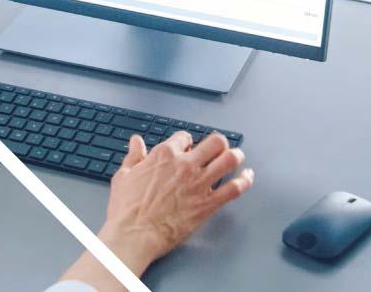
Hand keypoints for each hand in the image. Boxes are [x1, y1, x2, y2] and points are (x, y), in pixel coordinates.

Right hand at [61, 131, 252, 291]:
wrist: (134, 234)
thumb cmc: (127, 209)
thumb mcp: (123, 176)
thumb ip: (133, 156)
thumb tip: (136, 142)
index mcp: (164, 155)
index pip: (185, 137)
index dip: (188, 141)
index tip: (188, 148)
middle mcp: (185, 165)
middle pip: (215, 142)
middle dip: (219, 143)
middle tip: (219, 149)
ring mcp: (199, 183)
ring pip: (230, 160)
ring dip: (236, 156)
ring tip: (237, 157)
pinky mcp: (208, 204)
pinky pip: (235, 189)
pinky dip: (245, 181)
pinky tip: (247, 177)